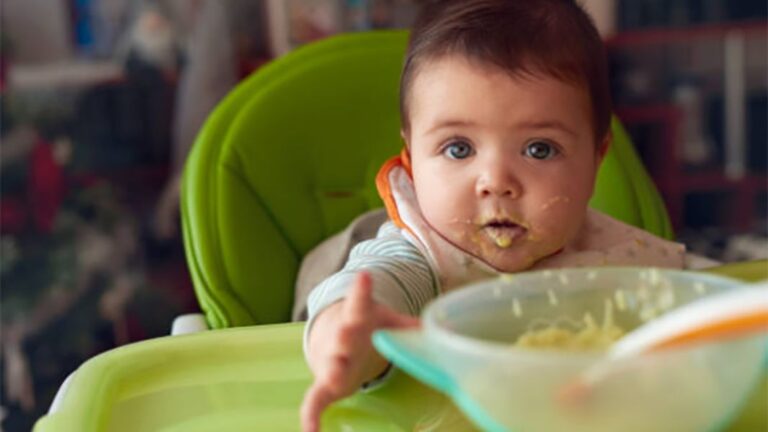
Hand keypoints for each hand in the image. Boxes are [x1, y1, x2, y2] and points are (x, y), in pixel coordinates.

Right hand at [300, 271, 419, 431]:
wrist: (334, 336)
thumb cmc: (367, 327)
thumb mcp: (387, 320)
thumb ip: (411, 324)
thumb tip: (445, 326)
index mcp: (358, 317)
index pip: (359, 301)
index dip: (361, 290)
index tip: (363, 276)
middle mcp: (342, 338)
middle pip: (343, 336)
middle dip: (345, 336)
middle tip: (347, 334)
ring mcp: (331, 362)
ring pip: (330, 367)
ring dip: (333, 373)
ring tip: (335, 379)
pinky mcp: (324, 385)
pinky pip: (314, 401)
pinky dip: (311, 417)